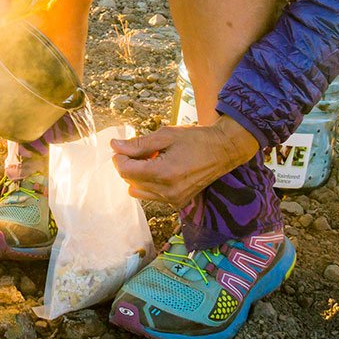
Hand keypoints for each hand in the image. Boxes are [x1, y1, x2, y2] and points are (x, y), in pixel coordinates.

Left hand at [111, 120, 260, 210]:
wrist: (223, 150)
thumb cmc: (196, 139)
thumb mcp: (165, 135)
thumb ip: (138, 144)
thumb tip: (114, 146)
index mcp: (164, 174)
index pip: (126, 172)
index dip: (119, 158)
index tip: (122, 147)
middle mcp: (168, 192)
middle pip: (130, 182)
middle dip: (128, 165)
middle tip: (139, 149)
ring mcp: (174, 200)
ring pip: (138, 191)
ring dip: (137, 175)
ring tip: (151, 159)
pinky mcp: (178, 203)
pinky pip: (151, 196)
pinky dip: (149, 183)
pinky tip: (159, 168)